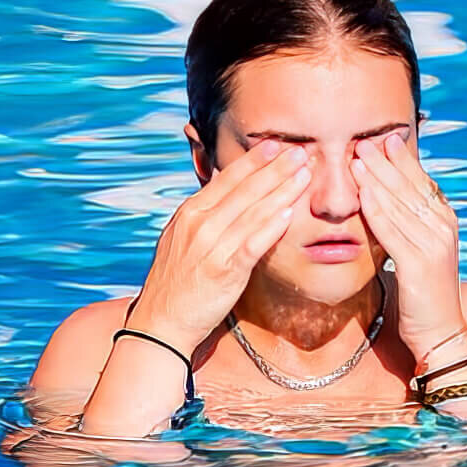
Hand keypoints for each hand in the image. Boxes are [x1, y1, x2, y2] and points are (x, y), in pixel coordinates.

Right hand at [127, 139, 310, 348]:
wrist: (161, 322)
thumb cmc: (177, 281)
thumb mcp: (183, 238)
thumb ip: (205, 213)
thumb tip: (227, 187)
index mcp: (190, 212)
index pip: (228, 179)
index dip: (255, 161)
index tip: (277, 145)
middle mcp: (199, 224)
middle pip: (244, 190)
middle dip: (275, 168)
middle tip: (300, 150)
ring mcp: (211, 246)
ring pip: (253, 212)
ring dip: (282, 190)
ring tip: (305, 174)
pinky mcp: (224, 271)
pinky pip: (252, 244)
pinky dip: (271, 227)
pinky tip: (289, 212)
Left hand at [352, 130, 465, 364]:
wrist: (441, 333)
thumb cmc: (425, 295)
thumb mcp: (419, 252)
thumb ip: (407, 226)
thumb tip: (386, 202)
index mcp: (445, 222)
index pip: (422, 183)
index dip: (402, 160)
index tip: (383, 139)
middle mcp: (443, 228)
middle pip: (410, 187)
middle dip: (385, 162)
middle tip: (364, 140)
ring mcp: (434, 244)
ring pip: (400, 203)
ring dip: (377, 178)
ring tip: (357, 157)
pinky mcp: (419, 263)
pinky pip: (392, 229)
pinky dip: (377, 208)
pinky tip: (362, 192)